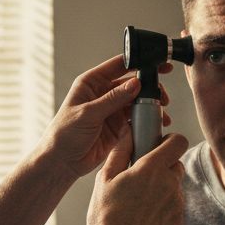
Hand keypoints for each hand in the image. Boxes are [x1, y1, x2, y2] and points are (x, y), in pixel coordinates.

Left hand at [47, 55, 172, 184]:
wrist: (62, 162)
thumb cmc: (64, 134)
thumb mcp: (88, 113)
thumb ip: (113, 99)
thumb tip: (135, 84)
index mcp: (91, 83)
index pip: (118, 65)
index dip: (139, 62)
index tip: (157, 63)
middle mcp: (102, 94)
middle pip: (132, 84)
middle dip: (149, 88)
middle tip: (162, 96)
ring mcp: (111, 111)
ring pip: (137, 102)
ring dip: (150, 106)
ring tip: (161, 113)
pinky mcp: (118, 127)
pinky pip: (136, 120)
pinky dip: (147, 121)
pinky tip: (155, 124)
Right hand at [85, 130, 187, 224]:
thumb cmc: (105, 216)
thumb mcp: (105, 178)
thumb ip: (121, 150)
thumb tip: (129, 130)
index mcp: (151, 169)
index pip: (178, 142)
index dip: (170, 140)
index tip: (158, 145)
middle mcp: (169, 184)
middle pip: (176, 163)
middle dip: (163, 165)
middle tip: (142, 176)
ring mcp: (177, 203)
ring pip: (176, 184)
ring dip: (163, 185)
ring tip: (140, 199)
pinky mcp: (178, 220)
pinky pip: (175, 203)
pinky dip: (164, 204)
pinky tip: (144, 214)